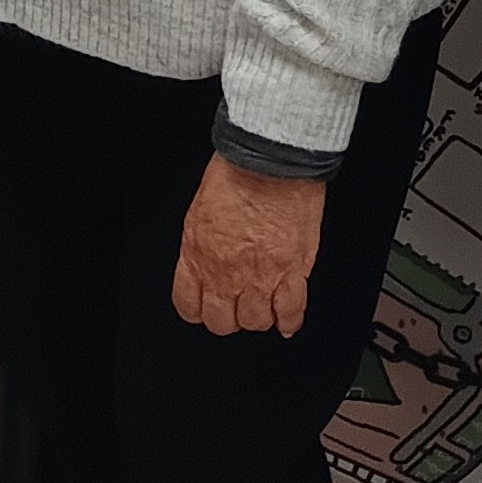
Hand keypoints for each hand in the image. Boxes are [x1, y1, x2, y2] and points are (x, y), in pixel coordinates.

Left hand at [172, 155, 325, 336]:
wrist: (270, 161)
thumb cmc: (237, 172)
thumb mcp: (200, 211)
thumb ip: (201, 244)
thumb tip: (208, 258)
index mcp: (198, 256)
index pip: (189, 305)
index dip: (200, 310)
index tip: (208, 306)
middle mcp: (225, 273)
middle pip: (222, 321)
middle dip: (229, 318)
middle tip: (237, 307)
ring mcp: (260, 276)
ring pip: (256, 321)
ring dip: (259, 318)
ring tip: (265, 307)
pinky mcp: (292, 271)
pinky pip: (291, 311)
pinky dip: (290, 321)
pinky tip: (288, 322)